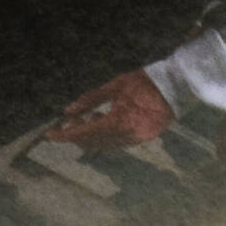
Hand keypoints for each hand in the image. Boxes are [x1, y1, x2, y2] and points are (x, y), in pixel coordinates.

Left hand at [45, 69, 175, 149]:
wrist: (176, 86)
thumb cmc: (145, 80)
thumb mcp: (115, 85)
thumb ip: (91, 99)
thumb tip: (68, 110)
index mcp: (120, 121)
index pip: (86, 132)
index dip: (66, 134)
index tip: (49, 134)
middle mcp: (127, 135)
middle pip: (93, 142)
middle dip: (76, 135)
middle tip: (64, 123)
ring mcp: (136, 140)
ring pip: (103, 145)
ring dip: (89, 136)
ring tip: (81, 121)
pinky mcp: (141, 139)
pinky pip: (115, 142)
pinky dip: (103, 135)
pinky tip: (99, 122)